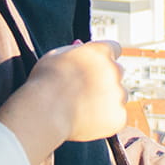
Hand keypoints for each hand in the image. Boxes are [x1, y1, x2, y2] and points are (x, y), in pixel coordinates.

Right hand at [0, 40, 127, 164]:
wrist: (45, 113)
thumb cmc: (44, 83)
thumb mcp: (54, 57)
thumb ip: (72, 50)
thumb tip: (81, 43)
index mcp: (100, 52)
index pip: (114, 48)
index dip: (103, 57)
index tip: (95, 66)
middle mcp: (114, 70)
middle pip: (118, 71)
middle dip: (106, 78)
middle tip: (85, 89)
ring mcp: (119, 94)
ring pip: (119, 95)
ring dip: (108, 99)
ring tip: (82, 108)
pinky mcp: (119, 116)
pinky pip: (116, 116)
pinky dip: (106, 119)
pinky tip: (86, 121)